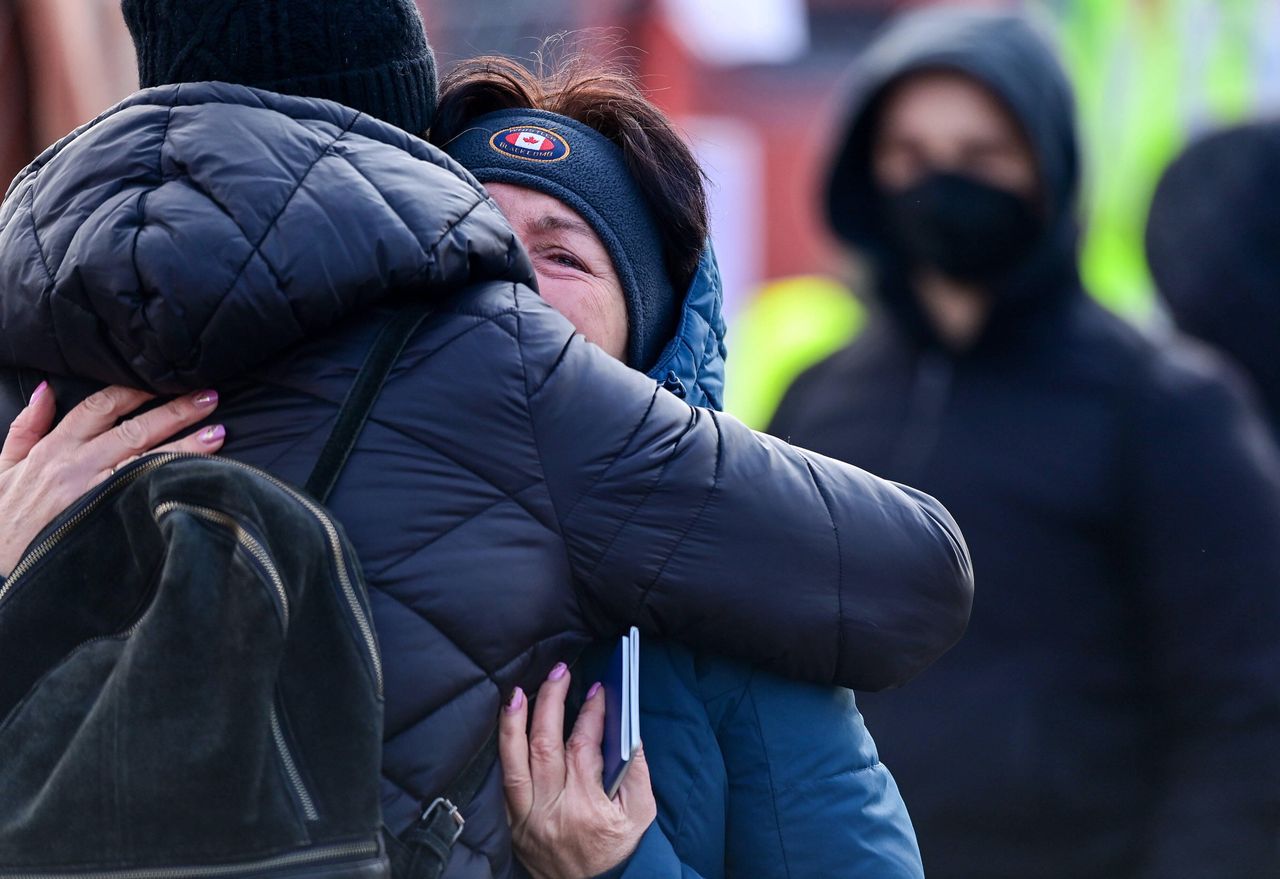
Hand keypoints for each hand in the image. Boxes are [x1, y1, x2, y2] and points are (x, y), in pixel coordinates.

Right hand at [0, 382, 224, 575]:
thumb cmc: (4, 517)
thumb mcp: (3, 466)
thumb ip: (26, 426)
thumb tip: (45, 389)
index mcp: (54, 448)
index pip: (99, 407)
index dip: (134, 390)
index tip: (165, 378)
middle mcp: (77, 465)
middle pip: (133, 429)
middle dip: (174, 411)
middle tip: (210, 396)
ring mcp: (94, 493)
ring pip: (146, 460)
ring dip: (185, 445)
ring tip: (219, 432)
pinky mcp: (106, 519)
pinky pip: (144, 494)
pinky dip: (170, 480)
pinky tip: (198, 473)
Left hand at [500, 662, 656, 878]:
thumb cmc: (620, 848)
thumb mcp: (641, 813)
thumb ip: (636, 770)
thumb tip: (627, 728)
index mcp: (587, 807)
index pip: (583, 747)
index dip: (590, 713)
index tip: (596, 689)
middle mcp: (552, 811)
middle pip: (544, 745)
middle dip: (551, 702)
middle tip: (559, 673)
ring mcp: (527, 817)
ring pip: (514, 761)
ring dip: (514, 722)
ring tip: (520, 692)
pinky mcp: (514, 823)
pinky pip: (505, 781)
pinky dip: (505, 750)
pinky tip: (509, 726)